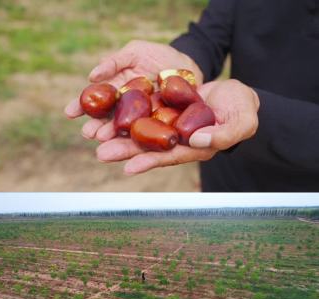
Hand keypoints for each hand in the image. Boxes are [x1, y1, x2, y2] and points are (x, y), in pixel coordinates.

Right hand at [64, 40, 202, 140]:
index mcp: (115, 92)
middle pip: (107, 120)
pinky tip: (129, 149)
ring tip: (102, 141)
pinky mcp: (159, 128)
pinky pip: (148, 137)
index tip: (69, 112)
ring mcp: (141, 120)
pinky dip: (138, 144)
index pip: (95, 101)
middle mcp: (124, 110)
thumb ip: (114, 61)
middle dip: (96, 127)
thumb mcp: (134, 51)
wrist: (188, 65)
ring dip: (112, 138)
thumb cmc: (158, 55)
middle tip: (87, 133)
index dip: (81, 107)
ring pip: (124, 131)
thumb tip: (92, 76)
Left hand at [93, 79, 259, 173]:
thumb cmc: (243, 109)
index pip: (168, 157)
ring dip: (117, 132)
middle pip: (146, 146)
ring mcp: (166, 123)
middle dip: (124, 150)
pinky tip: (103, 112)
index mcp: (193, 148)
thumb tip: (196, 141)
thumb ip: (222, 134)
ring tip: (93, 136)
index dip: (149, 162)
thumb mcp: (241, 122)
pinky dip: (123, 110)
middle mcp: (174, 139)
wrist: (236, 93)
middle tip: (101, 153)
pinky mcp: (160, 107)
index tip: (129, 168)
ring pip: (138, 128)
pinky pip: (139, 108)